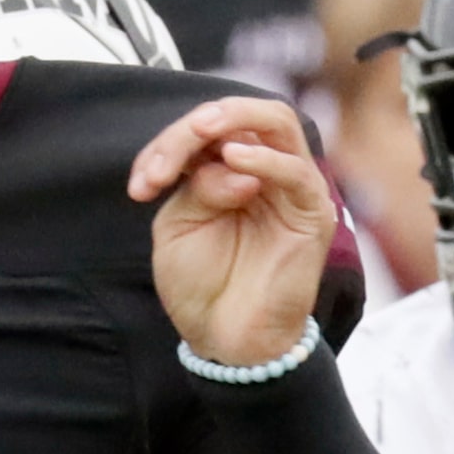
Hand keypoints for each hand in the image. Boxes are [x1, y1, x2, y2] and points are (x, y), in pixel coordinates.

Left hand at [127, 96, 338, 366]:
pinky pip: (297, 172)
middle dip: (204, 119)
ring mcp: (291, 189)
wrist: (224, 339)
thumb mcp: (180, 224)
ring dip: (235, 120)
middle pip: (248, 114)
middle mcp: (264, 172)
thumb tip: (229, 157)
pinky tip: (234, 159)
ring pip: (278, 125)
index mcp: (230, 171)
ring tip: (201, 133)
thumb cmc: (202, 285)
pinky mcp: (311, 214)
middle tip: (175, 145)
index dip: (171, 143)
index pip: (210, 129)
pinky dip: (265, 158)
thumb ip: (196, 184)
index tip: (141, 185)